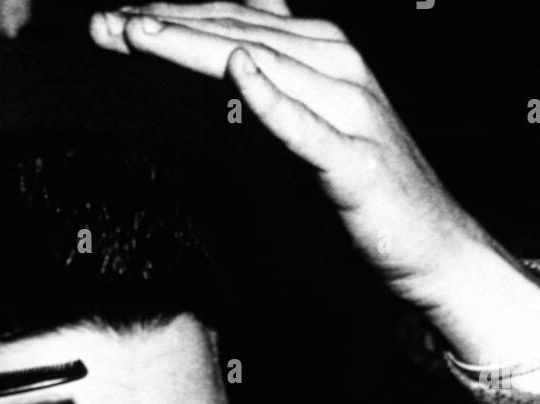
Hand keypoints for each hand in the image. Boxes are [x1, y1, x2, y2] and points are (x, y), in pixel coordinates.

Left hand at [91, 1, 498, 310]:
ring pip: (263, 65)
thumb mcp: (305, 135)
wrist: (434, 245)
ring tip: (143, 33)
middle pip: (238, 34)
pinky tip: (241, 71)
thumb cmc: (364, 191)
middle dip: (167, 24)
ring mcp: (350, 111)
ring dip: (198, 47)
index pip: (235, 23)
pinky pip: (306, 126)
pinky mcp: (355, 162)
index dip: (173, 17)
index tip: (113, 21)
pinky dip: (272, 98)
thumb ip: (265, 102)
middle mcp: (337, 68)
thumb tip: (218, 77)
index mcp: (322, 57)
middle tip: (105, 22)